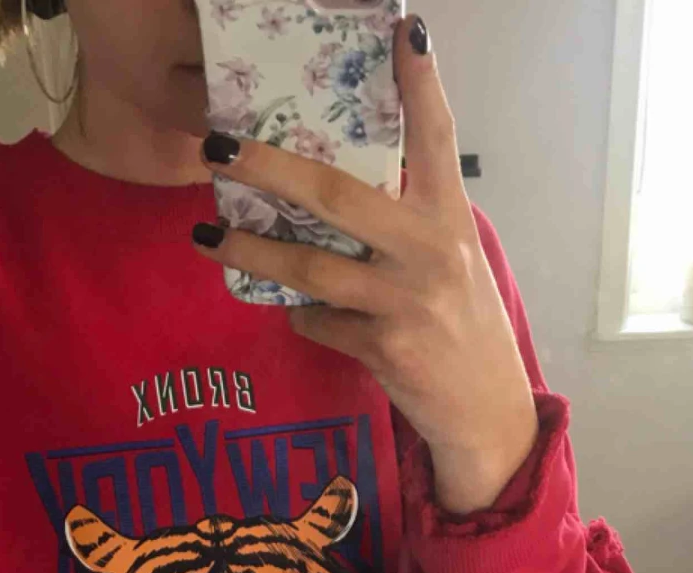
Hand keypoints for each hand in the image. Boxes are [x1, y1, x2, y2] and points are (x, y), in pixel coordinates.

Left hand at [193, 14, 538, 515]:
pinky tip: (296, 314)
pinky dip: (300, 318)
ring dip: (252, 251)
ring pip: (311, 266)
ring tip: (207, 238)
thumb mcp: (450, 263)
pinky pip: (317, 323)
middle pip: (338, 193)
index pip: (437, 136)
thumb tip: (331, 197)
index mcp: (450, 218)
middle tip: (218, 148)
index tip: (402, 29)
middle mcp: (431, 250)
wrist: (486, 414)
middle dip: (269, 167)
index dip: (418, 82)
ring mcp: (406, 301)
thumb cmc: (462, 329)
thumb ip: (406, 225)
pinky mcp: (384, 348)